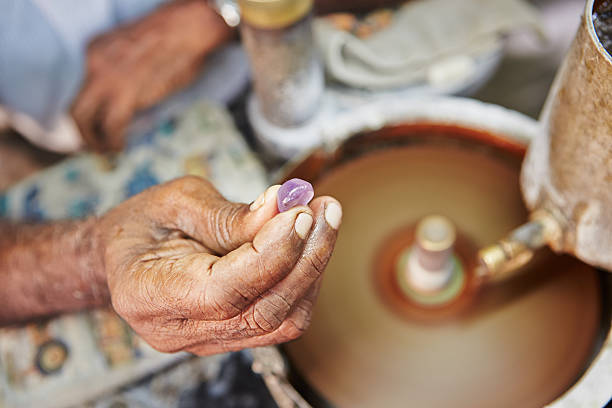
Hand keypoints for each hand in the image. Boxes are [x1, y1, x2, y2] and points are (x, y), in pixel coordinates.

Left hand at [71, 0, 232, 151]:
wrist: (187, 28)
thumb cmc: (174, 38)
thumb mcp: (135, 52)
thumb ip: (124, 74)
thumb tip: (129, 100)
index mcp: (95, 51)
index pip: (80, 91)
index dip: (85, 115)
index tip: (94, 128)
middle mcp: (93, 64)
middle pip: (74, 110)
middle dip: (82, 135)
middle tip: (93, 148)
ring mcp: (107, 79)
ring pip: (85, 121)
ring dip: (95, 142)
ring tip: (108, 151)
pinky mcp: (125, 93)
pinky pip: (110, 126)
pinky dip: (113, 142)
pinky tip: (120, 146)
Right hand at [95, 176, 341, 354]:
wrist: (128, 254)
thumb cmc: (145, 224)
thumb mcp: (176, 201)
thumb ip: (228, 214)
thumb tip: (283, 207)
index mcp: (149, 296)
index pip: (225, 290)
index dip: (271, 253)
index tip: (301, 212)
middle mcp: (179, 331)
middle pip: (262, 311)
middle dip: (305, 258)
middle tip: (326, 209)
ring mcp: (208, 340)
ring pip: (281, 320)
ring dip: (312, 268)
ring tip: (324, 217)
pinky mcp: (233, 335)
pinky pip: (282, 318)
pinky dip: (304, 280)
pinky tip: (311, 242)